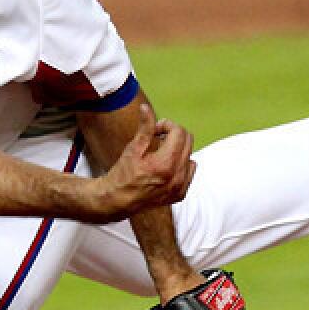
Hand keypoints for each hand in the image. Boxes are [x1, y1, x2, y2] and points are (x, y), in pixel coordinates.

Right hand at [92, 104, 195, 221]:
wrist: (118, 201)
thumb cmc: (123, 175)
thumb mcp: (133, 148)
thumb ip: (145, 127)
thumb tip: (146, 108)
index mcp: (165, 163)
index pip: (179, 132)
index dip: (167, 125)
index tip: (155, 129)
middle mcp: (177, 176)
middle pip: (188, 141)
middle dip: (174, 134)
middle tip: (158, 138)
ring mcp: (180, 187)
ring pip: (191, 156)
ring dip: (178, 150)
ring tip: (161, 153)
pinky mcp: (180, 194)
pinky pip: (190, 171)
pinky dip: (181, 165)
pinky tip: (166, 167)